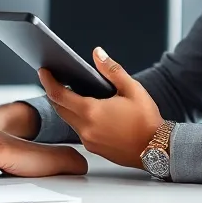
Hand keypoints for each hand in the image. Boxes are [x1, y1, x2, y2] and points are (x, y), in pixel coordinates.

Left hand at [38, 47, 163, 169]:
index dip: (48, 81)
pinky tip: (87, 111)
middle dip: (54, 93)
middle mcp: (86, 128)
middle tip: (53, 79)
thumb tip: (97, 53)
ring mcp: (89, 141)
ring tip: (69, 93)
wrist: (158, 149)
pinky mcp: (95, 149)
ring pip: (69, 120)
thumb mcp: (132, 89)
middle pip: (59, 108)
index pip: (59, 95)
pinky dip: (78, 119)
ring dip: (66, 107)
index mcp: (91, 111)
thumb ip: (112, 70)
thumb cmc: (147, 120)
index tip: (43, 71)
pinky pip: (80, 131)